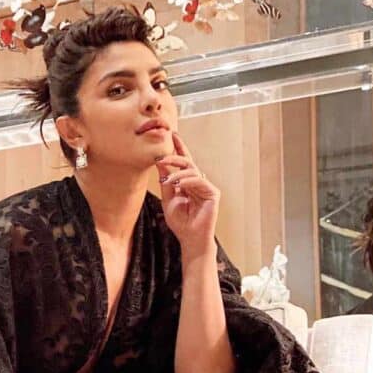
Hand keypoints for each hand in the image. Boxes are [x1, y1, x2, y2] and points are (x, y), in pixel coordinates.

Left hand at [156, 132, 220, 257]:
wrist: (189, 238)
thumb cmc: (180, 222)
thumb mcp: (168, 198)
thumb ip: (166, 181)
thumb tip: (160, 162)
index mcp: (188, 182)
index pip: (184, 162)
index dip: (179, 148)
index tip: (172, 134)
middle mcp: (198, 182)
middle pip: (187, 163)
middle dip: (174, 157)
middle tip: (161, 157)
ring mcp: (207, 187)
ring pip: (192, 171)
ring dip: (177, 173)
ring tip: (167, 180)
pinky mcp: (213, 193)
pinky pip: (199, 181)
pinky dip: (187, 181)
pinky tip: (179, 184)